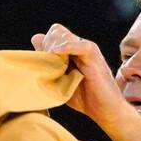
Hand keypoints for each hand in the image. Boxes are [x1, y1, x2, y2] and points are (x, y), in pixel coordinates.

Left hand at [32, 23, 140, 140]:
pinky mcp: (94, 57)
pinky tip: (56, 53)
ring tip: (51, 63)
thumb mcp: (60, 82)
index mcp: (71, 51)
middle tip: (45, 64)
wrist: (105, 110)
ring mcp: (87, 50)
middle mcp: (79, 47)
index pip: (53, 33)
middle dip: (46, 45)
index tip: (39, 61)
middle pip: (56, 31)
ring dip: (53, 47)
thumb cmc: (84, 98)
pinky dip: (67, 46)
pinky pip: (81, 45)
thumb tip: (35, 45)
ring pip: (64, 35)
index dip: (43, 44)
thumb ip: (48, 65)